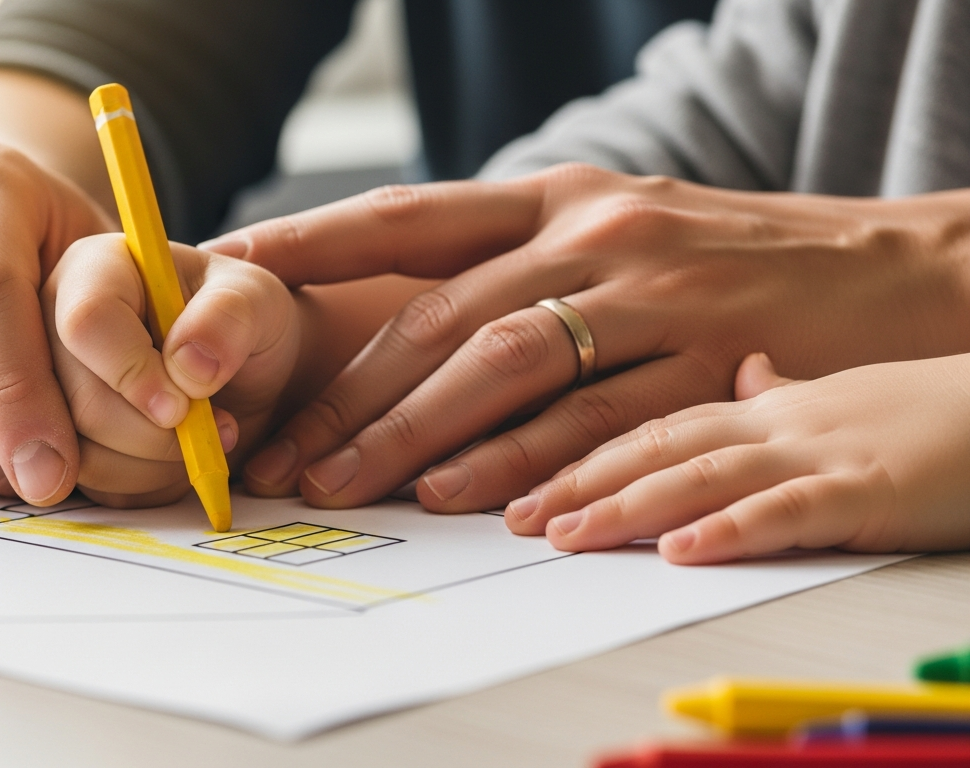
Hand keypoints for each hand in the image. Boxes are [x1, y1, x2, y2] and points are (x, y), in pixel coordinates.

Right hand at [41, 234, 300, 506]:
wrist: (241, 375)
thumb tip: (189, 366)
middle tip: (210, 427)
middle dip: (150, 432)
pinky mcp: (57, 440)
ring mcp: (45, 386)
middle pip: (72, 398)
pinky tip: (171, 458)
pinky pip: (86, 481)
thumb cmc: (241, 324)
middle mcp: (50, 324)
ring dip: (149, 463)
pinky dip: (140, 484)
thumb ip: (230, 316)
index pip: (85, 322)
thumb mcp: (258, 301)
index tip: (180, 406)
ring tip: (199, 438)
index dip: (131, 372)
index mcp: (95, 270)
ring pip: (73, 450)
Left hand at [199, 164, 969, 513]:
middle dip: (351, 387)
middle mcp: (598, 234)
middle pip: (442, 311)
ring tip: (344, 482)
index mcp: (563, 194)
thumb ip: (517, 260)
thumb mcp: (616, 226)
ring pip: (502, 364)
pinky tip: (464, 497)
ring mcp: (655, 297)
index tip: (235, 270)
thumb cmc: (725, 258)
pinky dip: (521, 461)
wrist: (887, 269)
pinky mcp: (708, 365)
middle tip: (285, 446)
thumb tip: (401, 316)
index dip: (316, 242)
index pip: (412, 216)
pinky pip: (596, 421)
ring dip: (411, 431)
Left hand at [525, 353, 969, 562]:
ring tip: (560, 536)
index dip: (558, 440)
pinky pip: (792, 505)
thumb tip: (739, 384)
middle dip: (563, 474)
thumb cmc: (924, 402)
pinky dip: (734, 527)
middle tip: (494, 510)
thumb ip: (767, 395)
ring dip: (623, 503)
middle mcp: (766, 411)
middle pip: (642, 433)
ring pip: (699, 466)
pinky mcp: (871, 482)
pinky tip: (682, 550)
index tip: (493, 469)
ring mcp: (816, 443)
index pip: (633, 408)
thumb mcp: (827, 392)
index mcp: (746, 390)